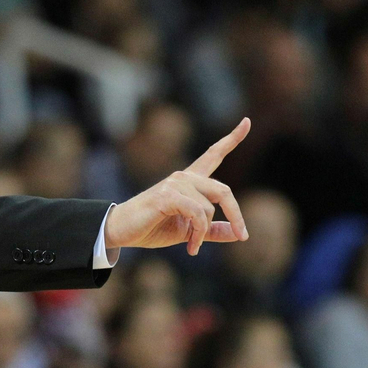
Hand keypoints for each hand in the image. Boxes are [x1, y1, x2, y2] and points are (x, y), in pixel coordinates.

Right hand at [102, 118, 249, 255]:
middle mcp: (184, 177)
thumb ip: (212, 230)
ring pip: (208, 208)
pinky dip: (198, 233)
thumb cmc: (152, 227)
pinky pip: (197, 214)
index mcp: (190, 181)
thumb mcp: (188, 231)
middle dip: (236, 215)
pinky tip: (190, 246)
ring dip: (204, 233)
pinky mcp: (167, 195)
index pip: (214, 154)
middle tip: (241, 235)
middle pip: (223, 190)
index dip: (233, 138)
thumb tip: (237, 234)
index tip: (247, 121)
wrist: (120, 231)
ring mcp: (175, 184)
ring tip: (192, 246)